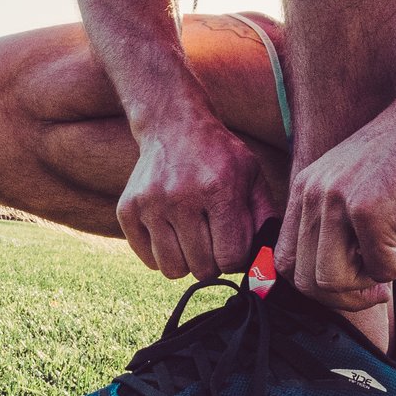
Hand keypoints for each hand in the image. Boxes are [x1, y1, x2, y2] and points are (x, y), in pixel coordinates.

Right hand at [117, 114, 279, 281]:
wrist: (173, 125)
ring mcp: (149, 204)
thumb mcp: (252, 176)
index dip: (237, 258)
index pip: (231, 257)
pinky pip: (150, 260)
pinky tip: (172, 230)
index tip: (233, 244)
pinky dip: (163, 254)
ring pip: (172, 270)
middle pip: (202, 268)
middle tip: (212, 238)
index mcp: (217, 189)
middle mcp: (180, 197)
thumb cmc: (219, 156)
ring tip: (192, 236)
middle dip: (213, 260)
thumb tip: (267, 266)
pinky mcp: (127, 210)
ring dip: (187, 261)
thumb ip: (265, 220)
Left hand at [277, 81, 395, 311]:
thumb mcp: (357, 185)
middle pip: (305, 282)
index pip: (286, 263)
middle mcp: (313, 194)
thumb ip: (338, 224)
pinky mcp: (371, 211)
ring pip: (334, 283)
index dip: (319, 287)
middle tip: (383, 280)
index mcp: (305, 189)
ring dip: (375, 280)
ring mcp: (339, 202)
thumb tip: (338, 286)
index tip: (357, 282)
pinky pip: (383, 270)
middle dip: (348, 295)